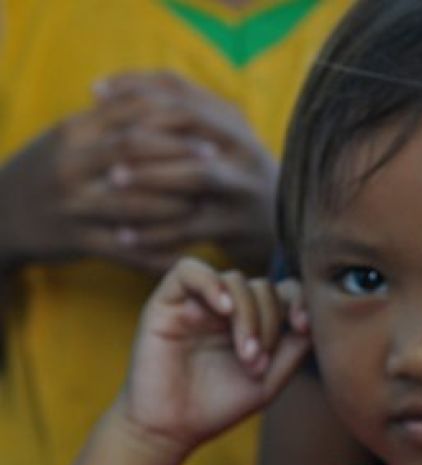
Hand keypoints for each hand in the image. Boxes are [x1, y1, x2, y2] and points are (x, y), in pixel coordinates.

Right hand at [0, 95, 202, 273]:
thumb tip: (162, 98)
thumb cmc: (46, 171)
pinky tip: (185, 251)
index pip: (128, 112)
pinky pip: (124, 249)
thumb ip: (110, 119)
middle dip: (179, 154)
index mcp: (73, 131)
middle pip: (132, 149)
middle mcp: (71, 163)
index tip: (206, 126)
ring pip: (132, 201)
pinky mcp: (76, 239)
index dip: (171, 117)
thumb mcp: (69, 137)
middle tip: (216, 162)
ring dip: (174, 204)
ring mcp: (72, 203)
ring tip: (205, 204)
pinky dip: (156, 251)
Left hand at [90, 72, 279, 269]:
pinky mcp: (240, 226)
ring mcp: (245, 187)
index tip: (96, 93)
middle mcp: (244, 147)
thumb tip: (102, 91)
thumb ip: (170, 117)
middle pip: (188, 122)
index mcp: (232, 120)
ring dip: (151, 175)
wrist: (281, 229)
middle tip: (102, 143)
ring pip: (196, 173)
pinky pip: (193, 226)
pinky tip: (126, 235)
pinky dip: (157, 232)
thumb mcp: (211, 140)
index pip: (181, 89)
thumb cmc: (228, 179)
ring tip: (113, 181)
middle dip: (141, 128)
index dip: (135, 86)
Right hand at [116, 257, 309, 456]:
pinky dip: (212, 284)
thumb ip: (294, 348)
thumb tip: (315, 317)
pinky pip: (189, 270)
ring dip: (248, 316)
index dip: (299, 300)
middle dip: (270, 323)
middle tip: (258, 362)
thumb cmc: (219, 406)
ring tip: (246, 355)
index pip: (284, 290)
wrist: (170, 429)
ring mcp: (198, 302)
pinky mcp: (166, 302)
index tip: (303, 326)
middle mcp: (227, 308)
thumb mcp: (270, 380)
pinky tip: (224, 309)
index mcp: (252, 321)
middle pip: (263, 287)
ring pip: (235, 280)